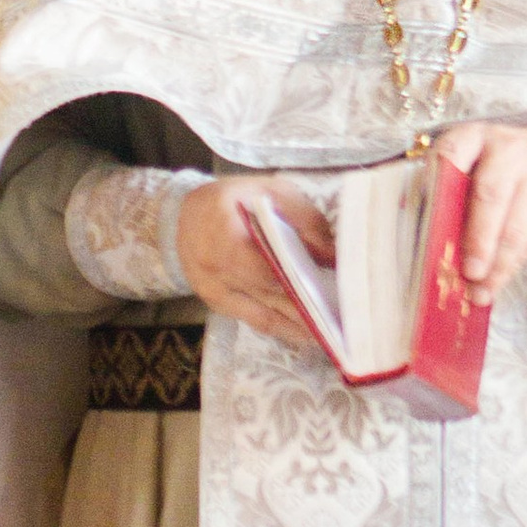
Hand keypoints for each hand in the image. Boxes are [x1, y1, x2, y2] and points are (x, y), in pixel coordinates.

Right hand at [177, 174, 337, 350]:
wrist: (183, 214)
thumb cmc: (233, 199)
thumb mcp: (270, 191)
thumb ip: (303, 218)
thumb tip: (332, 254)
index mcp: (226, 228)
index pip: (270, 261)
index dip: (303, 278)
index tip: (335, 290)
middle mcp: (215, 263)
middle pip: (271, 291)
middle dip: (308, 307)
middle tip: (343, 320)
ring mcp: (213, 287)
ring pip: (263, 314)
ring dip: (297, 326)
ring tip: (331, 334)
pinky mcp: (215, 302)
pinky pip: (252, 320)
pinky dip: (280, 328)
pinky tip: (304, 333)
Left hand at [432, 122, 526, 300]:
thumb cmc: (502, 168)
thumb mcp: (474, 163)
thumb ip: (447, 189)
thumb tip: (417, 227)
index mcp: (475, 137)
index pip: (452, 153)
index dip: (436, 182)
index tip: (426, 215)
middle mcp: (509, 150)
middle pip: (490, 196)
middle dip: (478, 240)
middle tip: (468, 273)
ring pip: (517, 226)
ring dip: (498, 265)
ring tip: (482, 290)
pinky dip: (516, 264)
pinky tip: (501, 279)